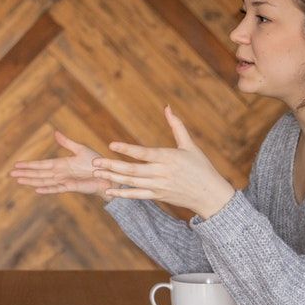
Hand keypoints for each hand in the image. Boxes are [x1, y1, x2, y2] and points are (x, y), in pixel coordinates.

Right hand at [10, 131, 112, 198]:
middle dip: (25, 174)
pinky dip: (47, 189)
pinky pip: (56, 188)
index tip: (17, 165)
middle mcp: (60, 173)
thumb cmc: (96, 162)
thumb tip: (55, 133)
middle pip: (38, 174)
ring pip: (44, 181)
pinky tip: (37, 190)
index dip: (29, 165)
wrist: (107, 175)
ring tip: (19, 181)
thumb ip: (67, 142)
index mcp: (60, 164)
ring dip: (31, 181)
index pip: (41, 165)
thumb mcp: (80, 149)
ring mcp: (64, 181)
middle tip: (11, 174)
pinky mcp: (71, 187)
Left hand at [91, 106, 235, 217]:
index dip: (127, 149)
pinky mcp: (158, 196)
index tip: (111, 145)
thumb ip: (177, 126)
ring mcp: (159, 186)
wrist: (210, 195)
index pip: (144, 153)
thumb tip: (167, 107)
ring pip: (132, 182)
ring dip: (113, 178)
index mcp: (169, 158)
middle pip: (133, 170)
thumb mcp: (190, 145)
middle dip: (112, 166)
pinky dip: (122, 194)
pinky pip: (137, 195)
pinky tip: (108, 190)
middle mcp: (162, 173)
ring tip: (96, 173)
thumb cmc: (201, 167)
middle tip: (95, 162)